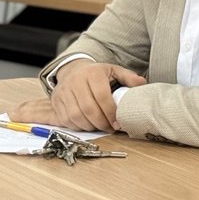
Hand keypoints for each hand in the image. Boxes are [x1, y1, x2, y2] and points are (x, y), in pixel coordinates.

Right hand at [14, 60, 146, 131]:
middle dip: (101, 123)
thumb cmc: (96, 74)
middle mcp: (75, 81)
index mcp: (92, 73)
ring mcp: (63, 91)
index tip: (117, 123)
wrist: (73, 70)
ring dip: (90, 126)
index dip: (110, 113)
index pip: (102, 96)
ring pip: (76, 116)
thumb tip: (142, 84)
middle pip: (88, 109)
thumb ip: (128, 77)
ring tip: (99, 127)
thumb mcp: (113, 71)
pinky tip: (87, 124)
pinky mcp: (56, 101)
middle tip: (110, 128)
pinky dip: (78, 126)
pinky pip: (66, 119)